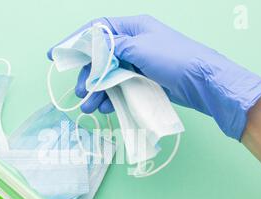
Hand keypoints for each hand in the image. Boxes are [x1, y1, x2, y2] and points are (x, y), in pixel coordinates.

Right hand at [47, 15, 260, 139]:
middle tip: (81, 92)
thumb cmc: (175, 59)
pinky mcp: (145, 81)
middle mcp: (134, 44)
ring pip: (110, 76)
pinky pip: (122, 88)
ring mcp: (139, 64)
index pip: (97, 30)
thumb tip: (96, 55)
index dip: (76, 42)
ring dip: (98, 91)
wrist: (204, 82)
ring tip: (90, 107)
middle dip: (89, 75)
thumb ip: (114, 49)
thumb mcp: (141, 48)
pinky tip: (106, 108)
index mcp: (133, 28)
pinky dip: (112, 97)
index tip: (56, 54)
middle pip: (101, 58)